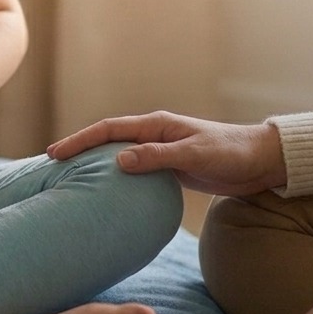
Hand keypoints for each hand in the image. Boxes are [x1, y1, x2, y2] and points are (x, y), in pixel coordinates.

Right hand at [46, 111, 286, 194]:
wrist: (259, 162)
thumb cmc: (229, 154)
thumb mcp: (193, 155)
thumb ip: (157, 157)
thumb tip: (119, 161)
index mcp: (154, 125)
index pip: (107, 130)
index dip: (80, 140)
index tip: (56, 153)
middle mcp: (152, 134)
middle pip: (107, 139)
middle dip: (79, 148)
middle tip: (53, 162)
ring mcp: (159, 149)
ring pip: (118, 154)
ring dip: (95, 162)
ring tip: (70, 176)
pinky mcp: (169, 166)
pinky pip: (134, 169)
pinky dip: (116, 175)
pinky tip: (107, 188)